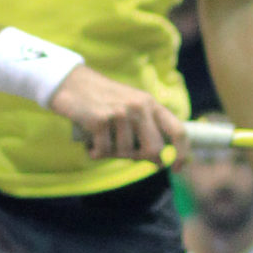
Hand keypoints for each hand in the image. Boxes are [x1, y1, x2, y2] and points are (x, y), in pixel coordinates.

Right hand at [52, 63, 183, 163]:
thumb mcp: (131, 108)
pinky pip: (104, 151)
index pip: (178, 131)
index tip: (175, 168)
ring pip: (125, 153)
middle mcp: (139, 106)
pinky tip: (90, 143)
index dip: (182, 154)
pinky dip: (96, 152)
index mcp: (151, 104)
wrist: (71, 83)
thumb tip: (160, 161)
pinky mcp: (100, 120)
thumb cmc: (103, 101)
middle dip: (139, 157)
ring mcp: (120, 112)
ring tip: (101, 139)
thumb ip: (147, 130)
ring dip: (112, 153)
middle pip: (154, 149)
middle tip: (122, 152)